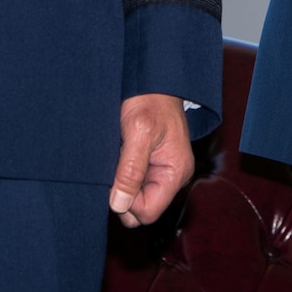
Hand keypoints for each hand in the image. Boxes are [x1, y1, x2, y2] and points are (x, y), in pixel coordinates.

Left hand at [110, 93, 192, 227]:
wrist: (154, 79)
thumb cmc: (151, 99)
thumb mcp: (138, 132)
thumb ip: (130, 171)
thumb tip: (119, 205)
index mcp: (176, 173)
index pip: (148, 212)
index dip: (127, 202)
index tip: (115, 178)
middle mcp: (172, 177)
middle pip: (141, 209)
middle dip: (123, 195)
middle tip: (115, 167)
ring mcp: (162, 172)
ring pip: (135, 198)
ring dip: (121, 184)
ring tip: (119, 157)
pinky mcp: (152, 166)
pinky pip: (134, 184)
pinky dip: (122, 175)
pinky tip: (120, 156)